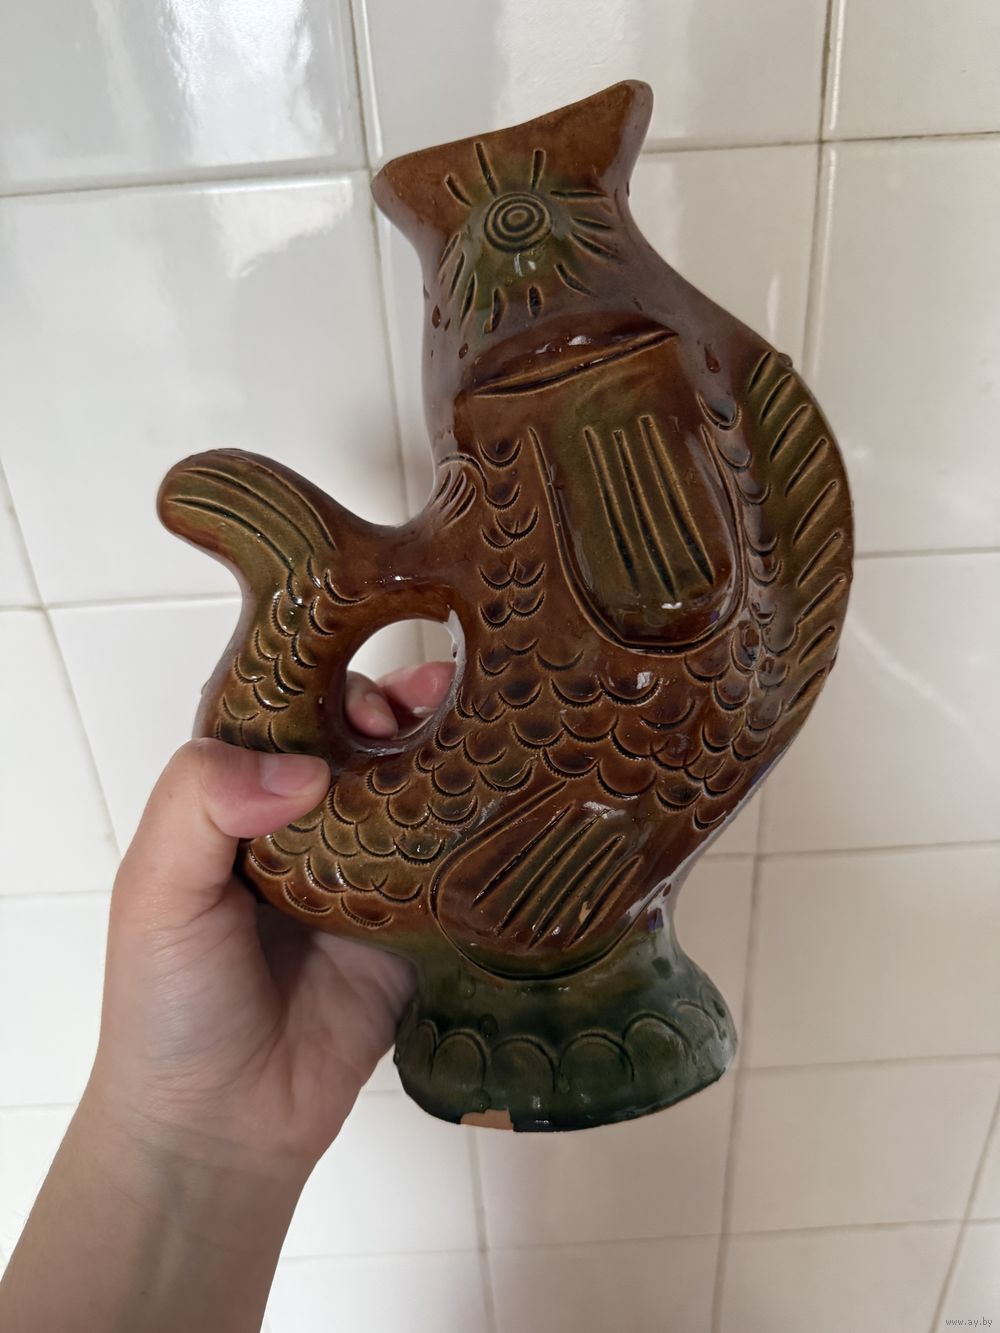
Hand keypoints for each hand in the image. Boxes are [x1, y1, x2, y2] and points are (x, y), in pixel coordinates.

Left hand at [87, 660, 454, 1181]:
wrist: (222, 1126)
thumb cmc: (168, 1004)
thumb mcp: (156, 890)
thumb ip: (199, 803)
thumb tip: (304, 770)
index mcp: (238, 804)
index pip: (285, 716)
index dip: (321, 683)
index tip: (358, 674)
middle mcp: (306, 829)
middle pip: (359, 745)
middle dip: (396, 709)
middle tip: (429, 698)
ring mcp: (366, 875)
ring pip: (413, 793)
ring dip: (445, 751)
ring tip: (477, 720)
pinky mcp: (412, 925)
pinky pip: (452, 867)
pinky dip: (480, 828)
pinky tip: (510, 793)